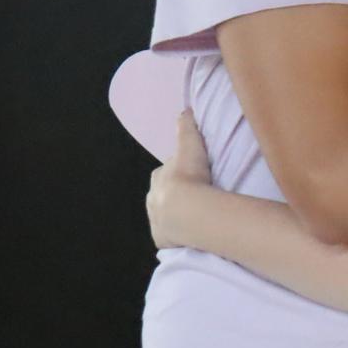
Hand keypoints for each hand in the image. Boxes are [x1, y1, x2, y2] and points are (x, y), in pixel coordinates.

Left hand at [146, 110, 214, 249]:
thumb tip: (185, 110)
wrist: (185, 210)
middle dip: (174, 195)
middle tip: (195, 197)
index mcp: (158, 178)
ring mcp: (156, 220)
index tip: (190, 175)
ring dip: (175, 215)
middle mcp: (153, 199)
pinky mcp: (162, 238)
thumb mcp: (190, 146)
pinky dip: (176, 233)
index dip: (177, 173)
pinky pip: (169, 234)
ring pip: (164, 215)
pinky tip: (190, 233)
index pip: (166, 173)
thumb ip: (187, 128)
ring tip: (194, 216)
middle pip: (163, 195)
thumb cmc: (188, 176)